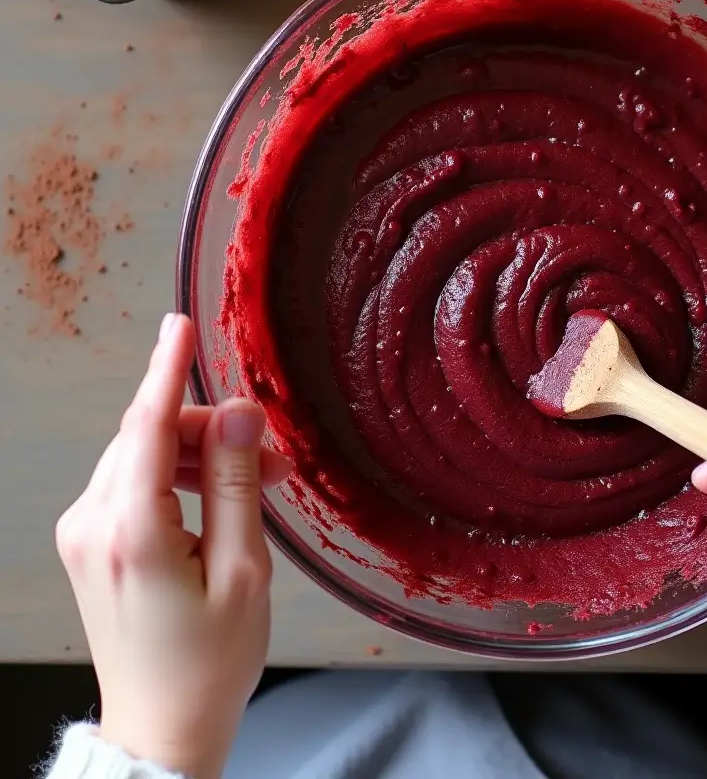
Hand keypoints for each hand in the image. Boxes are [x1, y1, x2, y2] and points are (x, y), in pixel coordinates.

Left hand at [55, 313, 292, 778]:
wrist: (162, 727)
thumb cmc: (208, 662)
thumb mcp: (244, 570)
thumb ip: (239, 484)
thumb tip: (241, 417)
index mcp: (131, 533)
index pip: (148, 427)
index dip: (168, 370)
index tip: (179, 327)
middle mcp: (93, 526)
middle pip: (151, 438)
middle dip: (215, 433)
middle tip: (273, 455)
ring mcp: (85, 535)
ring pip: (144, 457)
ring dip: (203, 457)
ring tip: (258, 484)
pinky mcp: (92, 543)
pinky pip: (135, 484)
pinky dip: (181, 478)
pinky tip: (220, 500)